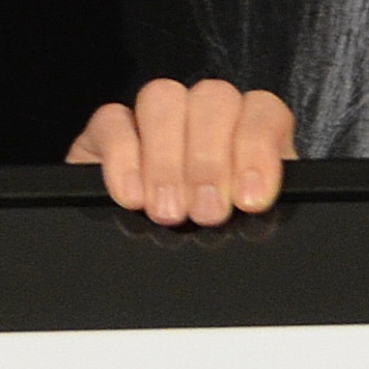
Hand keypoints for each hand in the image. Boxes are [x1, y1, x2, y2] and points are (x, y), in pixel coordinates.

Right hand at [67, 76, 294, 227]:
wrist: (137, 270)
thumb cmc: (202, 246)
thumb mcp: (237, 229)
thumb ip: (250, 206)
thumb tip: (254, 203)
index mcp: (247, 135)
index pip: (262, 111)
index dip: (257, 148)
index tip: (250, 198)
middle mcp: (203, 116)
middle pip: (213, 98)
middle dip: (209, 160)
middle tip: (206, 212)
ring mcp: (153, 118)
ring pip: (163, 97)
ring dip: (167, 157)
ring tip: (168, 210)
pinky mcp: (106, 131)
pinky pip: (112, 120)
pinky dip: (122, 157)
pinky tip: (131, 197)